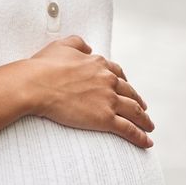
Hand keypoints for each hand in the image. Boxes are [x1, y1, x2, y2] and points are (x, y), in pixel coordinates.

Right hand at [23, 36, 153, 147]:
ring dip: (144, 120)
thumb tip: (89, 47)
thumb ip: (77, 43)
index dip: (125, 83)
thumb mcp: (61, 46)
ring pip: (134, 111)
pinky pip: (128, 129)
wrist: (36, 85)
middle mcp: (108, 80)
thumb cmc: (44, 66)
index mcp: (99, 64)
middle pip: (130, 92)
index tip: (128, 89)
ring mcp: (108, 99)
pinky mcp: (104, 118)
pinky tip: (147, 142)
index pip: (118, 73)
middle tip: (143, 109)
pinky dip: (140, 136)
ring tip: (149, 126)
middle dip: (138, 101)